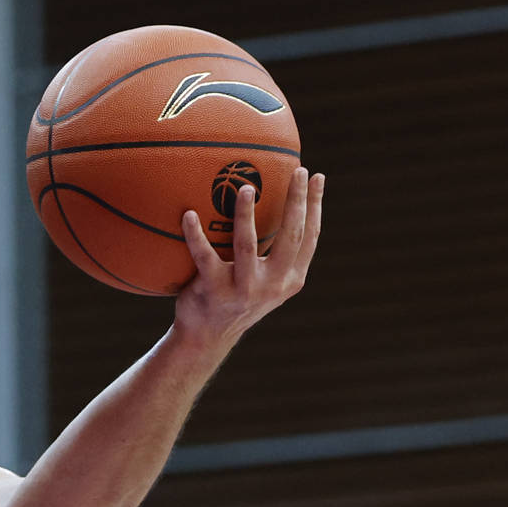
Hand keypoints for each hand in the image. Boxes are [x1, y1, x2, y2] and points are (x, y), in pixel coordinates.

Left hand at [172, 164, 322, 349]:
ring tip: (246, 188)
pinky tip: (188, 214)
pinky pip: (203, 255)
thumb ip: (276, 254)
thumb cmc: (236, 298)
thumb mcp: (265, 282)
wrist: (207, 336)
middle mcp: (272, 284)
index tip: (319, 177)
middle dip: (297, 200)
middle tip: (297, 170)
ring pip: (247, 244)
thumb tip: (277, 205)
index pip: (310, 237)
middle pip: (290, 235)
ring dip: (246, 214)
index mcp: (290, 279)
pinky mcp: (214, 290)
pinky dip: (194, 234)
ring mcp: (243, 288)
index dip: (316, 206)